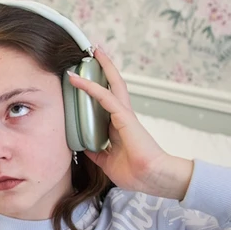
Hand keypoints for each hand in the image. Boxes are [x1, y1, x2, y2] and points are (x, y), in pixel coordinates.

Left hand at [67, 50, 193, 199]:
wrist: (152, 178)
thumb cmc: (135, 173)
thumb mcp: (107, 162)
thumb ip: (96, 152)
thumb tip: (82, 146)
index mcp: (120, 126)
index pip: (108, 101)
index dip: (98, 88)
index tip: (88, 76)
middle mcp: (123, 116)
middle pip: (113, 85)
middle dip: (105, 67)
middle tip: (95, 51)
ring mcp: (125, 115)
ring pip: (113, 84)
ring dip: (103, 67)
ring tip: (94, 51)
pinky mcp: (125, 118)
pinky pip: (106, 98)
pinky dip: (91, 87)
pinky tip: (79, 80)